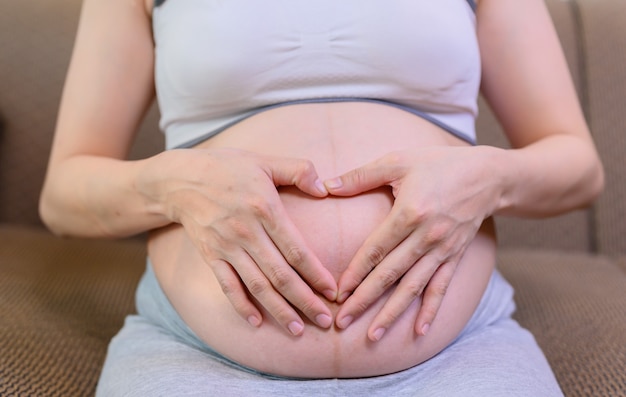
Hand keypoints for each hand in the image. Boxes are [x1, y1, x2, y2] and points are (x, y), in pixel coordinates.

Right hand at [141, 148, 336, 335]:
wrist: (180, 179)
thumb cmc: (227, 167)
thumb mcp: (265, 160)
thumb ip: (298, 170)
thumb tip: (325, 188)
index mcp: (264, 208)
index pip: (296, 250)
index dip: (316, 274)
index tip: (333, 292)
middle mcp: (246, 232)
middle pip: (280, 275)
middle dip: (304, 301)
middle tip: (325, 320)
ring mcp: (227, 247)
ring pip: (257, 286)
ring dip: (279, 310)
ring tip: (298, 330)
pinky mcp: (211, 256)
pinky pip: (227, 286)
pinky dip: (241, 306)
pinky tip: (256, 322)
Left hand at [324, 147, 499, 340]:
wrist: (488, 175)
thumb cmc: (438, 164)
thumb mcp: (398, 161)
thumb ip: (361, 176)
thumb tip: (325, 186)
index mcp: (409, 213)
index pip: (375, 250)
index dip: (354, 273)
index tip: (337, 293)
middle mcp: (426, 237)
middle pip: (389, 275)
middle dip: (364, 300)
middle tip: (342, 322)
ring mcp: (443, 250)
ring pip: (413, 288)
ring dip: (392, 314)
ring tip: (373, 335)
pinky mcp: (455, 256)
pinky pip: (441, 287)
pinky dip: (431, 310)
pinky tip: (420, 332)